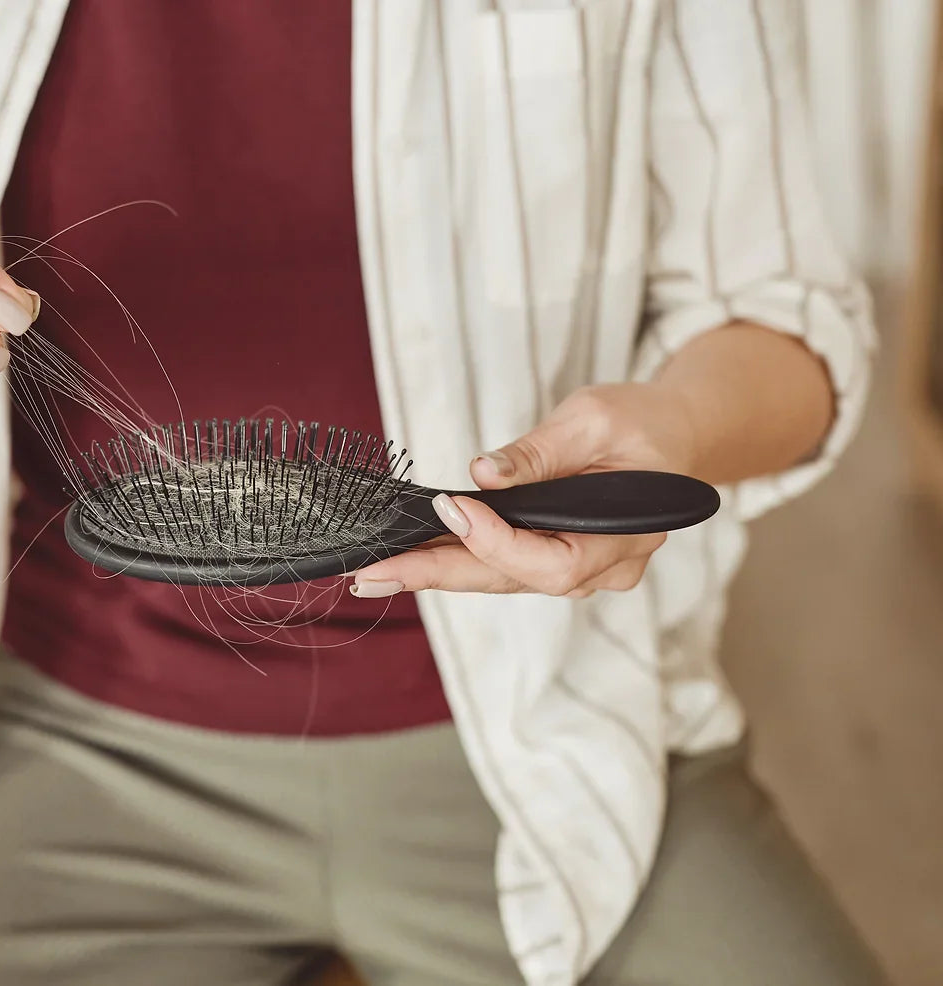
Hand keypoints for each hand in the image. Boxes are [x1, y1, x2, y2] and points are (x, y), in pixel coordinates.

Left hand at [351, 383, 700, 597]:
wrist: (673, 434)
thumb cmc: (642, 421)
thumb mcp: (594, 418)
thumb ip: (541, 451)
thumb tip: (483, 473)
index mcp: (626, 534)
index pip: (553, 560)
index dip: (495, 540)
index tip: (450, 506)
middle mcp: (603, 567)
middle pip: (511, 580)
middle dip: (436, 575)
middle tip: (372, 575)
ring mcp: (580, 569)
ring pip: (500, 579)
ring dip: (436, 572)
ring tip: (376, 571)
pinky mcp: (556, 558)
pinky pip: (501, 567)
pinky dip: (454, 559)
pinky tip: (409, 556)